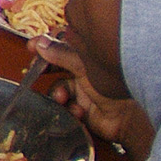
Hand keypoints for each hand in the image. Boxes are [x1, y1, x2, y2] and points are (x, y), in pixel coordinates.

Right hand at [38, 33, 154, 160]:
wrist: (129, 118)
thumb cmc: (113, 86)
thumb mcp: (84, 65)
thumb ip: (61, 54)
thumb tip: (40, 43)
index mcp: (86, 56)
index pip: (62, 44)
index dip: (45, 45)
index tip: (31, 47)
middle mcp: (82, 71)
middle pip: (56, 67)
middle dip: (45, 70)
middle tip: (35, 72)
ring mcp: (81, 90)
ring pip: (57, 88)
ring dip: (57, 94)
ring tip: (63, 98)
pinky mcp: (80, 107)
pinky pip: (65, 106)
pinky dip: (69, 108)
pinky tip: (79, 111)